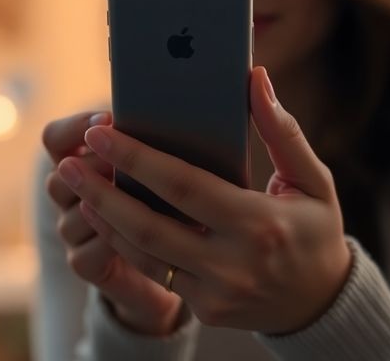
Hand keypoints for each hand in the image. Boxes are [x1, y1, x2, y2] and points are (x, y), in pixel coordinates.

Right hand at [42, 111, 182, 335]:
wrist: (170, 258)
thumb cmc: (171, 199)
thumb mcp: (164, 166)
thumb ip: (158, 145)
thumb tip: (184, 120)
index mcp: (77, 160)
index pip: (55, 137)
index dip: (78, 126)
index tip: (111, 119)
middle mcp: (66, 194)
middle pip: (60, 175)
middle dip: (97, 164)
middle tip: (128, 159)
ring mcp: (71, 231)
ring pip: (79, 212)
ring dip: (114, 203)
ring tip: (155, 195)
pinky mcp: (83, 263)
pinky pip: (89, 251)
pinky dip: (118, 241)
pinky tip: (155, 235)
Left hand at [58, 66, 350, 333]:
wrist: (321, 304)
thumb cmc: (315, 231)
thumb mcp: (312, 180)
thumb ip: (281, 131)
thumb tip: (255, 79)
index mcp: (260, 223)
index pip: (184, 187)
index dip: (137, 159)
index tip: (99, 132)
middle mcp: (234, 263)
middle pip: (149, 227)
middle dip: (102, 192)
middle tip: (67, 164)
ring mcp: (216, 293)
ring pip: (143, 254)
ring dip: (104, 218)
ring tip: (77, 186)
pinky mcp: (204, 310)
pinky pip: (154, 272)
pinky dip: (125, 242)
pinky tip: (104, 216)